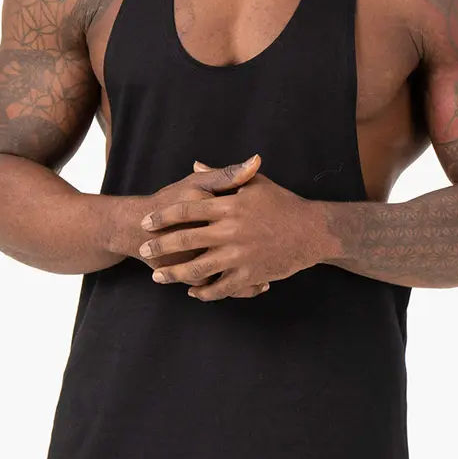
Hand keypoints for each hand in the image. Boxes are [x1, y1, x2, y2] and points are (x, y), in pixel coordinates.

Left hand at [138, 161, 325, 300]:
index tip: (145, 222)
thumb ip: (222, 176)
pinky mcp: (250, 275)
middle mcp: (231, 230)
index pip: (186, 209)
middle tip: (143, 250)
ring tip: (158, 277)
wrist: (313, 231)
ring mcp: (239, 255)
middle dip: (160, 246)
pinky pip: (221, 288)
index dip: (163, 216)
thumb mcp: (255, 184)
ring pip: (198, 268)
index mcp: (229, 205)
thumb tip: (195, 165)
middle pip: (185, 239)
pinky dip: (204, 293)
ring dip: (174, 274)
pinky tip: (193, 293)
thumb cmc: (284, 204)